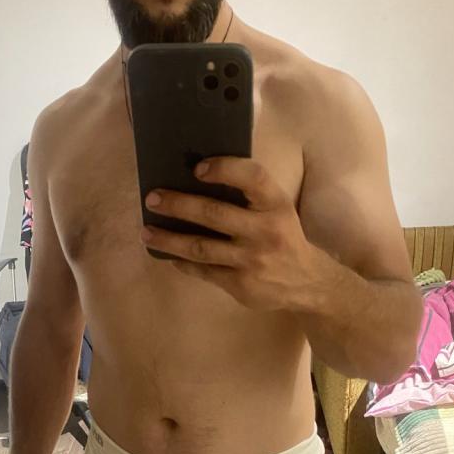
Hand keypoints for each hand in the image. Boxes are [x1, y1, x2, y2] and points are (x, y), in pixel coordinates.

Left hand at [140, 156, 315, 311]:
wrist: (307, 282)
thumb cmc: (283, 236)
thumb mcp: (277, 209)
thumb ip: (249, 195)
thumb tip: (198, 177)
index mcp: (276, 205)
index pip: (252, 178)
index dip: (225, 169)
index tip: (197, 168)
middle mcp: (265, 231)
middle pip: (215, 214)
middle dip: (179, 205)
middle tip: (152, 199)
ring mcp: (252, 261)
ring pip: (202, 248)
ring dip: (169, 239)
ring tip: (146, 232)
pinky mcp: (241, 285)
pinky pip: (204, 271)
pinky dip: (183, 262)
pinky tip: (167, 254)